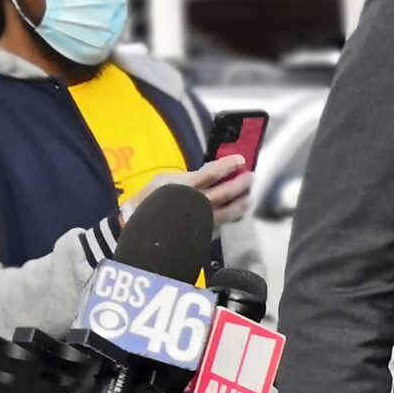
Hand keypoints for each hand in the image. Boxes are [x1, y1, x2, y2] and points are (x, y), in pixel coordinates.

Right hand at [128, 155, 251, 225]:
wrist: (141, 229)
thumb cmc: (148, 201)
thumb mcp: (162, 182)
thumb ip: (186, 178)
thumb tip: (207, 175)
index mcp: (185, 186)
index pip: (211, 172)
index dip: (227, 165)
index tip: (241, 160)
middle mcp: (198, 202)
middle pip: (226, 191)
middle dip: (241, 183)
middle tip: (252, 176)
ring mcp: (204, 219)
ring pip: (231, 211)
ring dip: (242, 203)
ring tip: (249, 198)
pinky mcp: (206, 233)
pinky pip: (224, 223)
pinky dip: (233, 216)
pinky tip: (238, 212)